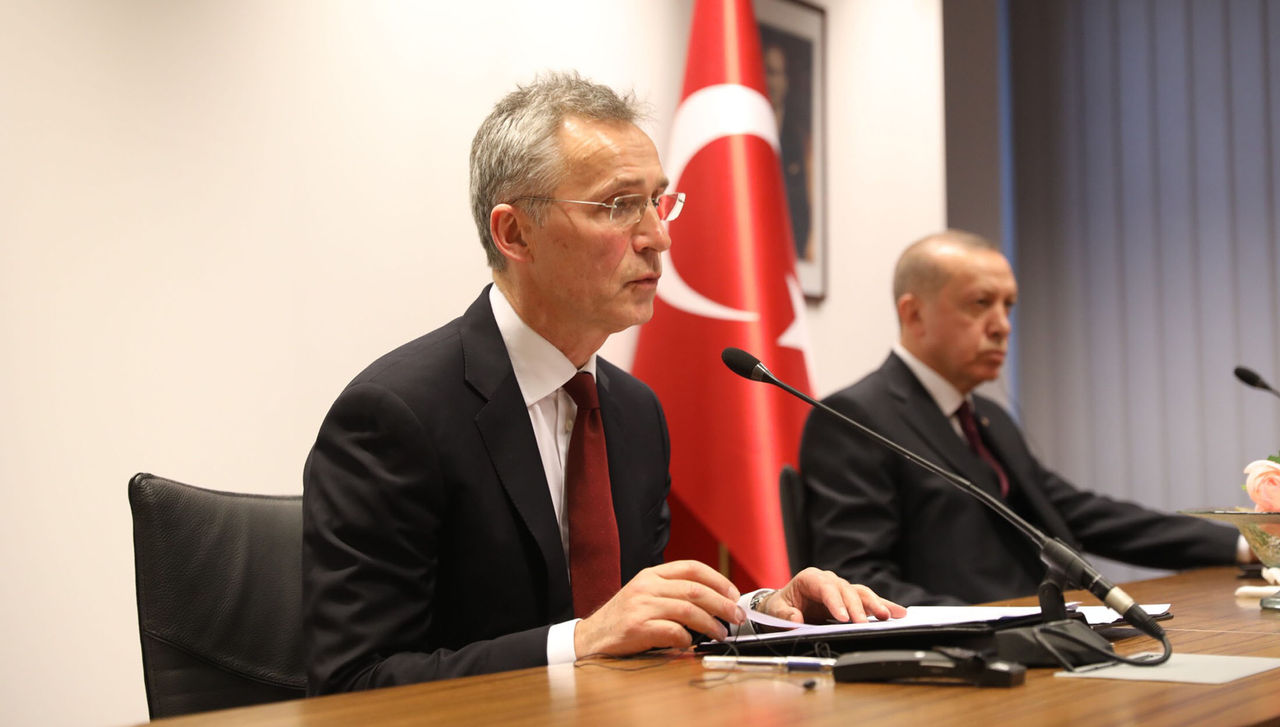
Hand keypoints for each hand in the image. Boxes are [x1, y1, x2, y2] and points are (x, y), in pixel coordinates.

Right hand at [573, 560, 744, 656]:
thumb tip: (715, 602)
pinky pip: (673, 631)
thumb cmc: (623, 618)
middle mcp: (647, 586)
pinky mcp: (637, 628)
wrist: (591, 637)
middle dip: (723, 604)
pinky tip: (690, 643)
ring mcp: (641, 606)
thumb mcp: (645, 595)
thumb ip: (673, 593)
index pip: (692, 567)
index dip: (718, 580)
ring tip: (720, 634)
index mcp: (651, 574)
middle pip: (696, 590)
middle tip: (737, 617)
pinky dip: (687, 639)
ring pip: (688, 610)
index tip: (734, 594)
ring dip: (711, 624)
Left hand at [759, 567, 906, 623]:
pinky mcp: (851, 599)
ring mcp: (842, 589)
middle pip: (847, 591)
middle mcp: (830, 580)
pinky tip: (899, 612)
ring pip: (862, 593)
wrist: (786, 605)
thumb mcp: (775, 610)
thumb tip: (796, 620)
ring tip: (888, 616)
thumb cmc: (781, 606)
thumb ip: (784, 615)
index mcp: (810, 578)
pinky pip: (869, 601)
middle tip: (864, 624)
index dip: (836, 602)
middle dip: (857, 607)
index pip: (826, 587)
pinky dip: (884, 606)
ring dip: (875, 604)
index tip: (843, 618)